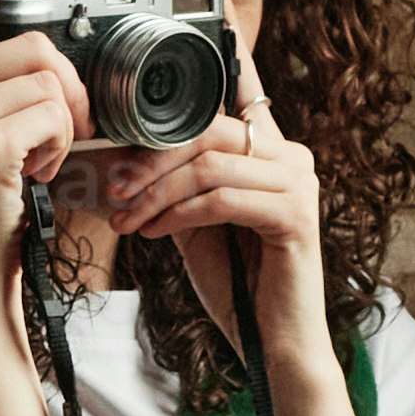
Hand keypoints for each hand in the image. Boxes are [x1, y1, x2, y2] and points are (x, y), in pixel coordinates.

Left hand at [77, 43, 354, 415]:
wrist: (274, 344)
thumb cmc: (238, 284)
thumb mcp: (198, 223)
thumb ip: (179, 184)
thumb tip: (125, 157)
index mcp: (273, 151)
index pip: (240, 93)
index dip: (210, 72)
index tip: (160, 82)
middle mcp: (292, 158)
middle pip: (210, 131)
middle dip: (151, 159)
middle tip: (115, 188)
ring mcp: (299, 185)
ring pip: (210, 166)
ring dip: (157, 193)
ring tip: (128, 220)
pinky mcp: (295, 216)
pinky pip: (221, 200)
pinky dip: (179, 214)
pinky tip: (155, 232)